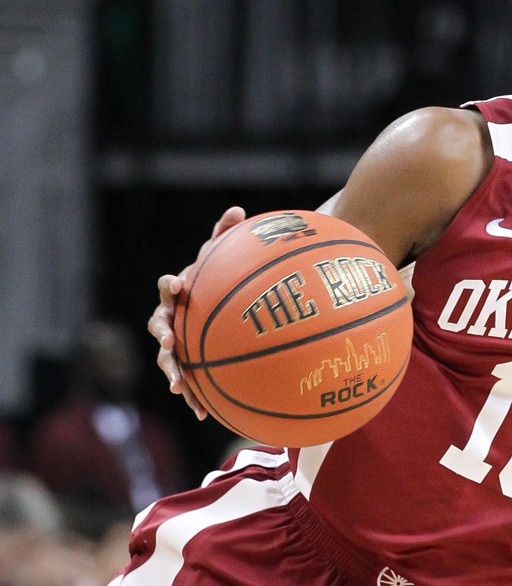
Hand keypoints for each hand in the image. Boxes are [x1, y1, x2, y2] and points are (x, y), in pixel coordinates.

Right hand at [147, 206, 245, 419]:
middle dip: (163, 337)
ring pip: (169, 359)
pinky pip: (190, 381)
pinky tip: (205, 414)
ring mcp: (178, 343)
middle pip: (159, 328)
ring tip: (179, 387)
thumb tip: (237, 210)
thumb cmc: (220, 277)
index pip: (167, 288)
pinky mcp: (190, 363)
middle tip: (171, 343)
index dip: (170, 286)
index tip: (178, 285)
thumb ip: (226, 235)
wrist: (220, 302)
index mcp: (179, 294)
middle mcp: (171, 318)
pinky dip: (195, 396)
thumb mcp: (223, 256)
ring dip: (173, 372)